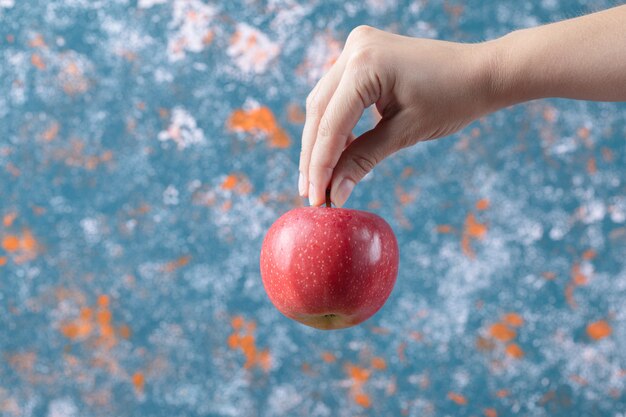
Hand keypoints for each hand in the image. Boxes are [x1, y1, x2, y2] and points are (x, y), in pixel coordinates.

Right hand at [298, 25, 495, 206]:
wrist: (481, 72)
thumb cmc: (453, 100)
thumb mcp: (405, 133)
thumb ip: (362, 160)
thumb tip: (333, 193)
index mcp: (365, 64)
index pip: (331, 124)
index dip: (320, 166)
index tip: (316, 199)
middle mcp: (354, 48)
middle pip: (319, 112)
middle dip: (314, 155)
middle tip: (311, 193)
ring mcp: (356, 46)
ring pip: (324, 103)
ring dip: (321, 141)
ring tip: (319, 179)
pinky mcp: (362, 54)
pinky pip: (339, 94)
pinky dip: (336, 123)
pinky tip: (338, 153)